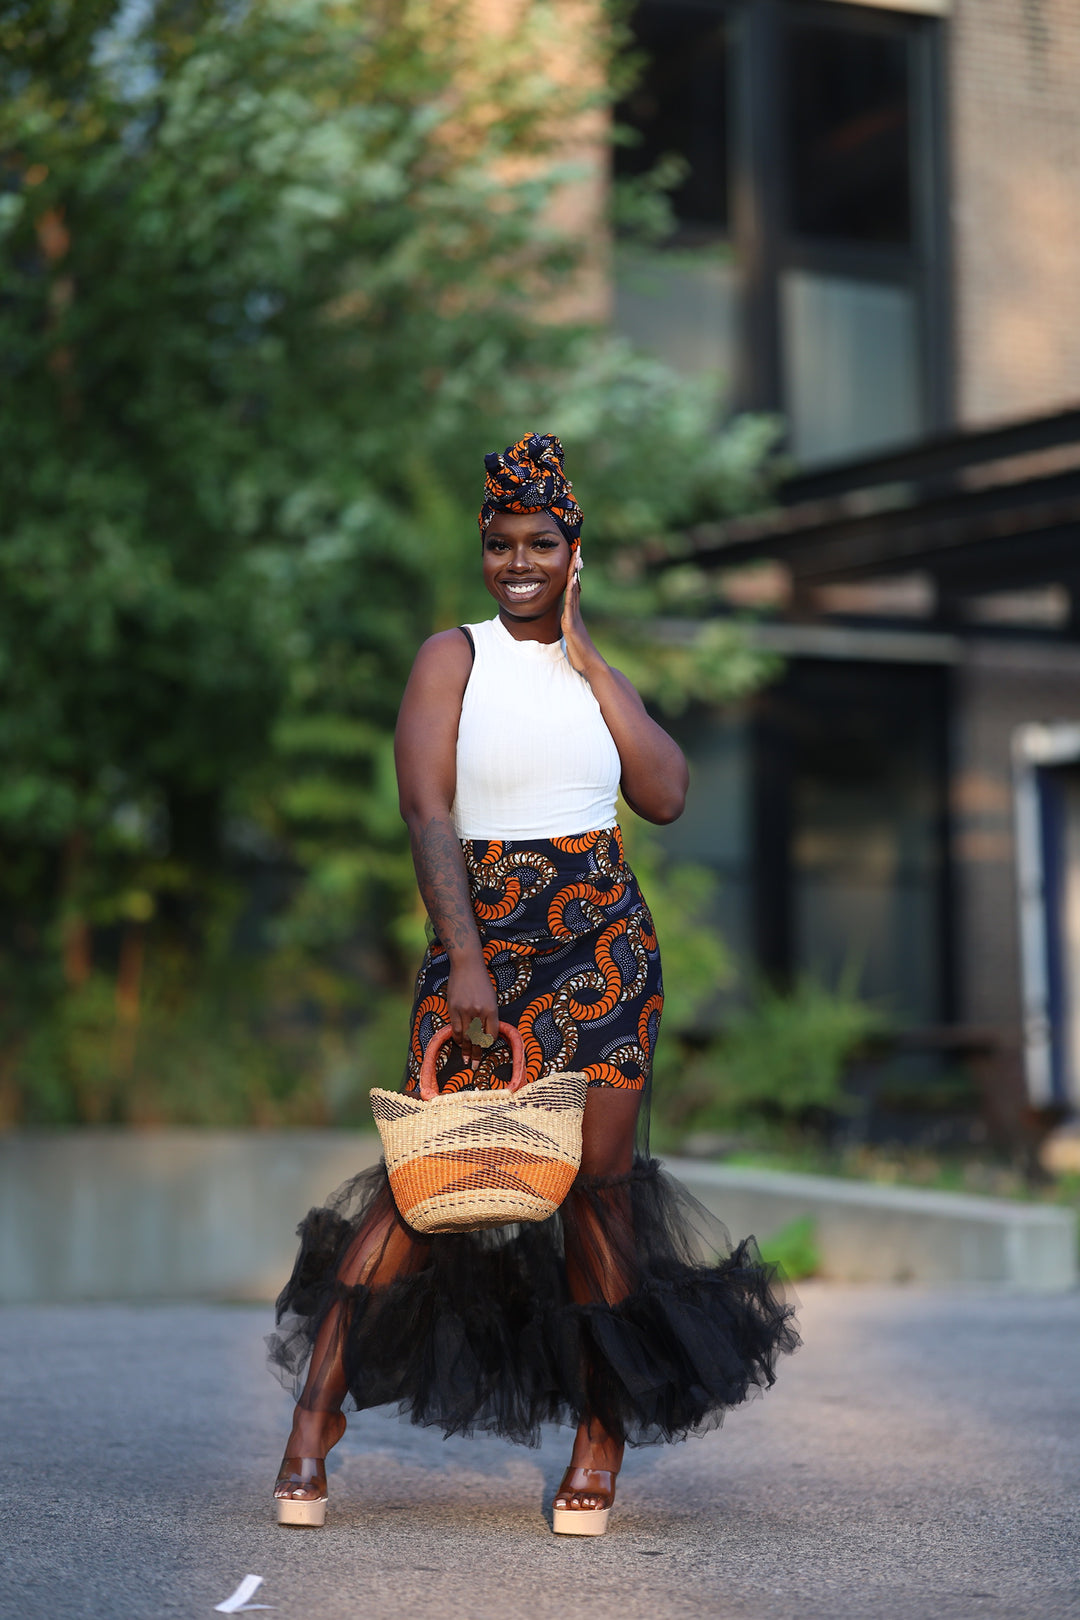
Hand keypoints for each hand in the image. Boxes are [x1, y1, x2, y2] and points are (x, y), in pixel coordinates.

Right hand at [446, 953, 498, 1069]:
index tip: (486, 1049)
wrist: (467, 966)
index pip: (492, 1033)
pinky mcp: (453, 1008)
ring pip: (466, 1036)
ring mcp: (465, 1010)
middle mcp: (479, 1011)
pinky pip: (456, 1028)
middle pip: (478, 1038)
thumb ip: (489, 1015)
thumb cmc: (481, 981)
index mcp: (492, 1009)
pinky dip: (458, 1038)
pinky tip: (459, 1044)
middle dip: (477, 1054)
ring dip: (466, 1050)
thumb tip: (485, 1033)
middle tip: (475, 1066)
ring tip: (466, 1060)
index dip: (489, 1043)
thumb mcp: (491, 997)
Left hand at [560, 551, 604, 680]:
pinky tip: (572, 579)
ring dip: (573, 573)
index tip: (572, 560)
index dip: (571, 574)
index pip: (572, 590)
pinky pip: (571, 604)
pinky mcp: (572, 624)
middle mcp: (575, 612)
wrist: (591, 666)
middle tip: (576, 549)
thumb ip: (569, 630)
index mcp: (573, 615)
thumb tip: (567, 626)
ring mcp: (575, 617)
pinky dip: (572, 590)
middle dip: (574, 567)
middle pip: (574, 585)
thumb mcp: (572, 638)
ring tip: (575, 557)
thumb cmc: (581, 655)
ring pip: (574, 590)